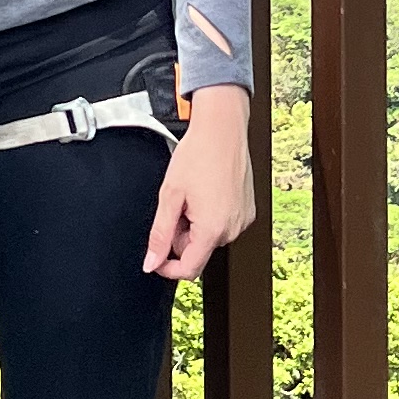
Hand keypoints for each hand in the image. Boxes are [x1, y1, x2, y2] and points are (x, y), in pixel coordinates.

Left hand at [144, 88, 254, 280]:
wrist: (222, 128)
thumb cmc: (198, 154)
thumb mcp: (170, 195)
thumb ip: (159, 235)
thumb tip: (152, 263)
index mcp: (212, 229)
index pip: (189, 270)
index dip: (167, 268)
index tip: (155, 257)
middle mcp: (232, 229)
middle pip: (197, 250)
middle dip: (180, 234)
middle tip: (174, 204)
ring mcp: (242, 220)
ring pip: (208, 236)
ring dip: (194, 224)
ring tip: (191, 194)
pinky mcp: (247, 210)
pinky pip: (222, 223)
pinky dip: (209, 214)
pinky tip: (206, 191)